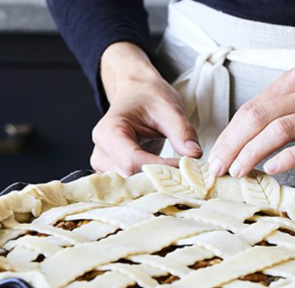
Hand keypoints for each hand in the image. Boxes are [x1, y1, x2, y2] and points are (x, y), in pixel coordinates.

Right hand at [91, 42, 201, 175]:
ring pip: (132, 186)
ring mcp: (104, 167)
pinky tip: (167, 177)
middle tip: (188, 173)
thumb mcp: (169, 108)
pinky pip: (132, 186)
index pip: (133, 162)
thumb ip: (182, 131)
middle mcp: (101, 153)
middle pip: (130, 178)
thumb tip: (194, 155)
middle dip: (160, 178)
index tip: (187, 165)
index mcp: (108, 133)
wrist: (136, 93)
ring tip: (178, 174)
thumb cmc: (148, 97)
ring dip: (157, 183)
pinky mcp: (112, 174)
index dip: (161, 168)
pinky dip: (152, 184)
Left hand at [207, 66, 294, 177]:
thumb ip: (286, 112)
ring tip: (237, 174)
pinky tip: (272, 170)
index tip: (215, 158)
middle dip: (232, 146)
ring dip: (252, 154)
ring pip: (279, 129)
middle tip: (217, 170)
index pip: (251, 108)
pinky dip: (289, 158)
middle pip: (258, 117)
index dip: (229, 135)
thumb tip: (247, 140)